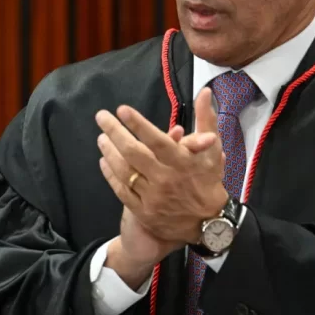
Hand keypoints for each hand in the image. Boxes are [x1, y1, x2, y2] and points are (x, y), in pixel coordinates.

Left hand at [95, 89, 228, 244]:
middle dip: (114, 132)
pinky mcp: (144, 211)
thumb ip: (206, 120)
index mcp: (183, 163)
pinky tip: (104, 161)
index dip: (138, 124)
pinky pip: (122, 191)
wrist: (208, 222)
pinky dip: (110, 175)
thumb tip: (204, 92)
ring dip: (109, 152)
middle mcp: (166, 179)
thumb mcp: (214, 150)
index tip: (122, 109)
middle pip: (134, 153)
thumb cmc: (208, 181)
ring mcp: (153, 197)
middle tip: (101, 117)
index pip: (156, 140)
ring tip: (101, 138)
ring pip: (125, 171)